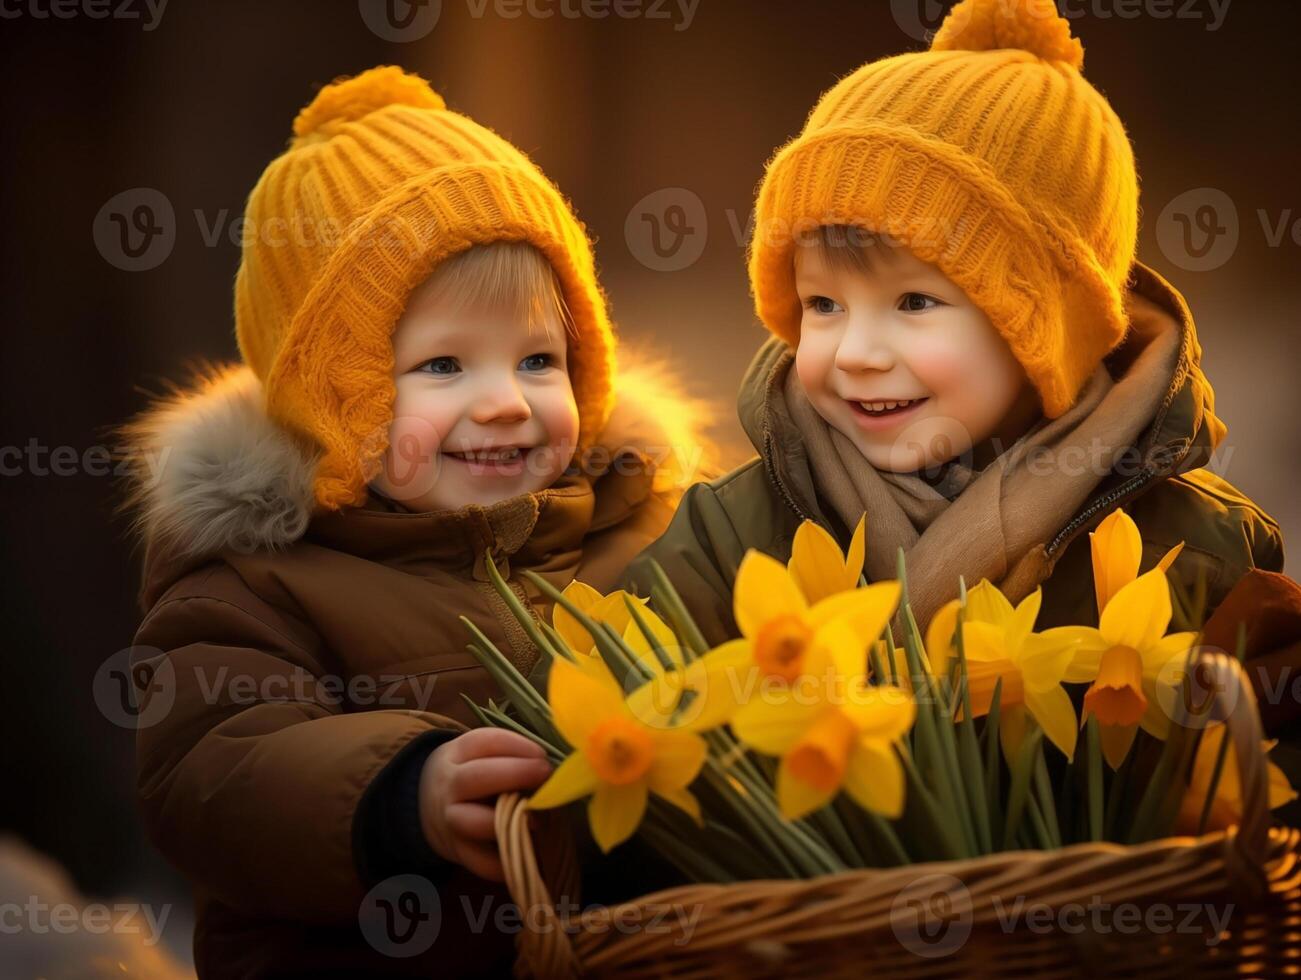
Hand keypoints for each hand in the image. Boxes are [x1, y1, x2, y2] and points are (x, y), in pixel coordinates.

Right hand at [417, 728, 551, 881]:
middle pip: (475, 777)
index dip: (518, 747)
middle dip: (515, 774)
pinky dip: (508, 860)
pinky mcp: (460, 853)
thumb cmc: (474, 773)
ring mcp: (452, 821)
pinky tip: (531, 851)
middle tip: (546, 775)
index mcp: (459, 754)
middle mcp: (451, 786)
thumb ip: (513, 756)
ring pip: (474, 822)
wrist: (430, 804)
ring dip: (509, 821)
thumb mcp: (482, 754)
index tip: (543, 755)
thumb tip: (555, 770)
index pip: (484, 743)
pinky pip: (483, 863)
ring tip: (538, 819)